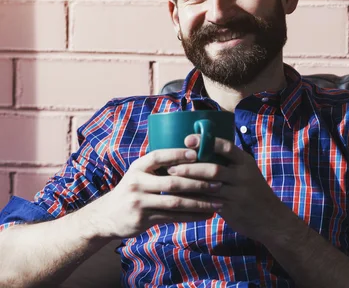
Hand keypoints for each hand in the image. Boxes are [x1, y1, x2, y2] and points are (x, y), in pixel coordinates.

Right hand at [81, 149, 222, 238]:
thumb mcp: (139, 174)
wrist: (106, 217)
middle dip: (198, 183)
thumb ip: (159, 167)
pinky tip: (206, 215)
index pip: (158, 156)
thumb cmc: (132, 190)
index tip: (197, 154)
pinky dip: (192, 216)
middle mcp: (136, 183)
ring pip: (175, 202)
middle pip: (172, 182)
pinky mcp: (143, 219)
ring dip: (199, 203)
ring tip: (218, 202)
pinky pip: (172, 217)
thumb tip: (193, 155)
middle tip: (218, 183)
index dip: (177, 154)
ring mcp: (139, 202)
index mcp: (137, 167)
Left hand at [166, 135, 297, 241]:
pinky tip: (180, 197)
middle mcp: (243, 175)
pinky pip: (208, 202)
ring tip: (172, 179)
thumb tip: (201, 150)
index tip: (187, 139)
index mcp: (246, 162)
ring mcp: (238, 193)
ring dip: (188, 182)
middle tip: (171, 165)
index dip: (205, 142)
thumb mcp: (247, 173)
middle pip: (213, 168)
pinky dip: (193, 198)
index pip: (226, 146)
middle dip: (190, 166)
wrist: (270, 219)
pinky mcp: (231, 209)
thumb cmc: (254, 192)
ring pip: (208, 186)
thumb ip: (229, 163)